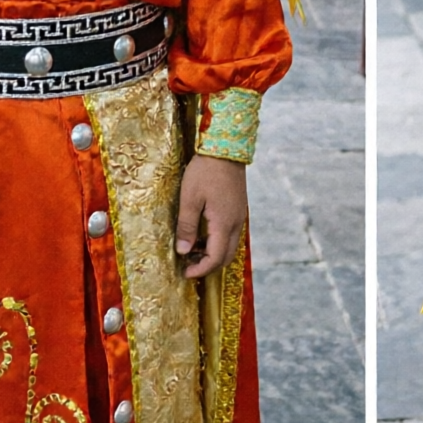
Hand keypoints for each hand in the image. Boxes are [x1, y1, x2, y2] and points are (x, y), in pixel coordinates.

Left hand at [176, 156, 247, 280]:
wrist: (226, 148)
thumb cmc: (205, 171)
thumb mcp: (190, 198)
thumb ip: (187, 226)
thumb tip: (183, 252)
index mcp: (224, 224)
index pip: (215, 258)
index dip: (201, 269)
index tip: (185, 273)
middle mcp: (236, 224)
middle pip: (226, 257)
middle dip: (208, 265)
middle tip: (188, 265)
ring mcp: (239, 216)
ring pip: (229, 246)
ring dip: (213, 253)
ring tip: (192, 249)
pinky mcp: (238, 209)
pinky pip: (230, 234)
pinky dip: (217, 241)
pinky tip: (202, 234)